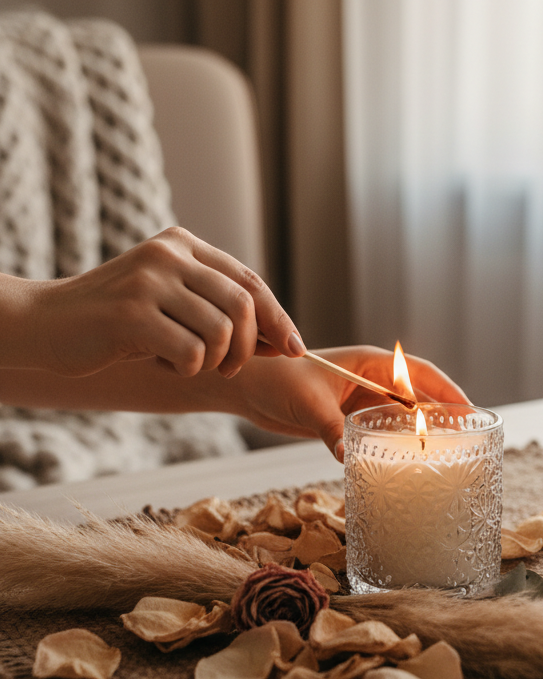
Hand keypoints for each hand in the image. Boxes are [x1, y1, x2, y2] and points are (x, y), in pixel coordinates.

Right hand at [32, 227, 304, 377]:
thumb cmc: (122, 322)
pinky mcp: (131, 314)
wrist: (48, 323)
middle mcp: (168, 255)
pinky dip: (188, 369)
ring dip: (217, 361)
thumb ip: (222, 312)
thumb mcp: (175, 305)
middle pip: (243, 305)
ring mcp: (148, 281)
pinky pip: (191, 352)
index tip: (294, 348)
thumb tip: (285, 341)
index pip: (249, 282)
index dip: (278, 318)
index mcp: (183, 245)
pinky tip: (165, 364)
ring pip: (221, 331)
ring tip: (191, 364)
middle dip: (250, 347)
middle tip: (232, 369)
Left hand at [230, 345, 470, 460]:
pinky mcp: (350, 418)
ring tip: (446, 452)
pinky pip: (382, 430)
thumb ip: (330, 427)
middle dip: (443, 413)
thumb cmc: (278, 381)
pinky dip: (397, 443)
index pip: (418, 373)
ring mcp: (362, 399)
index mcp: (368, 363)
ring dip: (422, 430)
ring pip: (402, 414)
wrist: (250, 387)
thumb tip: (346, 455)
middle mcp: (371, 379)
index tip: (468, 408)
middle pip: (418, 394)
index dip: (446, 389)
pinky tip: (408, 460)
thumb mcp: (308, 402)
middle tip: (467, 438)